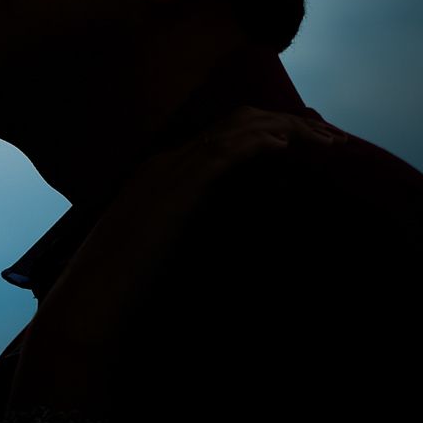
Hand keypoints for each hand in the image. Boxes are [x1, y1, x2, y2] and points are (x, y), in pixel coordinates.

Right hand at [17, 107, 341, 400]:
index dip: (269, 132)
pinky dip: (264, 141)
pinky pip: (230, 148)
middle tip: (330, 139)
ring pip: (241, 127)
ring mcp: (172, 168)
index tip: (305, 143)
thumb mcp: (166, 253)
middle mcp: (167, 161)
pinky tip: (290, 146)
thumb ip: (193, 233)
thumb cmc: (124, 290)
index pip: (225, 135)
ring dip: (289, 128)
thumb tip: (229, 241)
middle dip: (288, 123)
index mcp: (162, 172)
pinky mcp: (180, 185)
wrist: (92, 302)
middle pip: (239, 121)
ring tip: (327, 140)